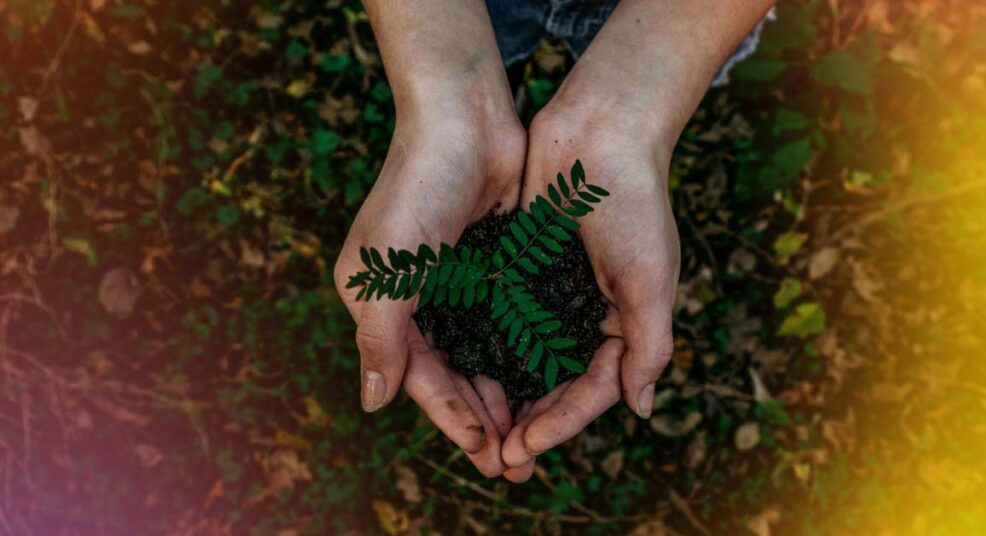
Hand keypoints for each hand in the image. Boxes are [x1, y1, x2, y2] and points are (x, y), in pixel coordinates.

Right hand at [334, 106, 525, 476]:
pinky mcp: (492, 265)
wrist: (464, 118)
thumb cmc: (417, 188)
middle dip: (482, 418)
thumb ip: (380, 338)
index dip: (451, 417)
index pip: (418, 375)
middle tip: (515, 462)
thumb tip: (372, 403)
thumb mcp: (387, 269)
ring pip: (482, 354)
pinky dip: (523, 353)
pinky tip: (546, 380)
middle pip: (452, 373)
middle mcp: (416, 298)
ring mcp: (457, 282)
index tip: (486, 452)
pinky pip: (507, 322)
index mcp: (380, 302)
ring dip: (505, 394)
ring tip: (534, 434)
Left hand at [500, 99, 680, 477]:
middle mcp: (586, 314)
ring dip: (503, 394)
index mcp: (623, 323)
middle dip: (529, 421)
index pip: (592, 390)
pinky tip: (460, 370)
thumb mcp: (651, 279)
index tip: (526, 445)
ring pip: (524, 358)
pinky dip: (486, 346)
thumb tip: (641, 408)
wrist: (600, 131)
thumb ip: (648, 345)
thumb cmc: (634, 204)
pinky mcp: (520, 268)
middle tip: (497, 456)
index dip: (562, 423)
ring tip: (477, 428)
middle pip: (555, 384)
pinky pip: (501, 317)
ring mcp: (551, 293)